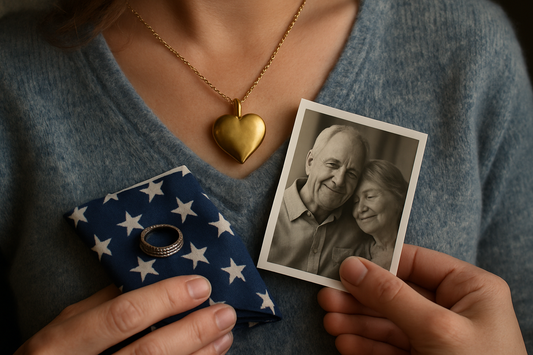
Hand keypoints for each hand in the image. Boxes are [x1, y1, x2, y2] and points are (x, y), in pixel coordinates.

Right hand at [15, 276, 235, 354]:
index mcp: (62, 343)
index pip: (124, 315)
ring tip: (223, 335)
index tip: (199, 285)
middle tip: (224, 313)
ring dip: (199, 354)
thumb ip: (102, 304)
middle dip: (193, 330)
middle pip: (149, 352)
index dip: (166, 299)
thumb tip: (151, 279)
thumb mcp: (65, 327)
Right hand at [318, 244, 526, 354]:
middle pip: (395, 293)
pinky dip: (365, 344)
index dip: (378, 263)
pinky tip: (345, 342)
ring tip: (330, 322)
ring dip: (356, 322)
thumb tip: (353, 267)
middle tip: (329, 297)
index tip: (345, 267)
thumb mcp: (436, 328)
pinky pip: (389, 346)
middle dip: (360, 298)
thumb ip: (392, 296)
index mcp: (469, 288)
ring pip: (388, 321)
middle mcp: (453, 309)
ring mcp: (437, 337)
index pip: (415, 262)